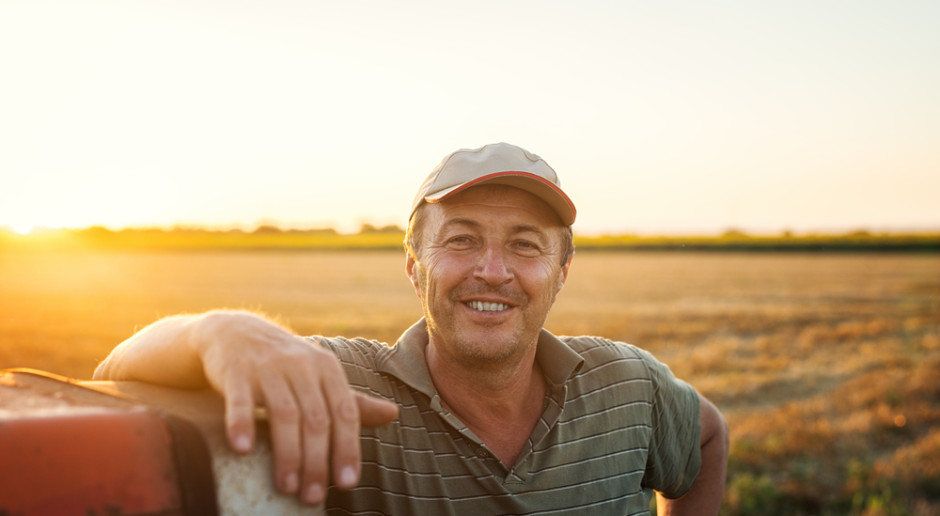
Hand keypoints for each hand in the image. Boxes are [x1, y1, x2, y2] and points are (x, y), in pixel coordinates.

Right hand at [192, 311, 398, 504]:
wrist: (236, 332)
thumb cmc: (286, 364)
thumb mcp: (321, 376)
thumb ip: (352, 401)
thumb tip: (394, 415)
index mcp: (327, 369)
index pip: (345, 414)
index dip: (348, 449)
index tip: (347, 483)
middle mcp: (302, 365)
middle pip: (316, 419)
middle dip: (316, 461)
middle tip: (312, 496)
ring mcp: (268, 367)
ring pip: (284, 414)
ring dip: (287, 453)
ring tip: (286, 487)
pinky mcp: (237, 371)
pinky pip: (240, 400)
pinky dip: (242, 423)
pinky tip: (243, 449)